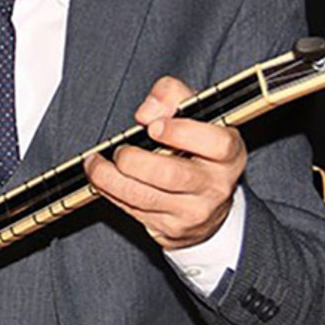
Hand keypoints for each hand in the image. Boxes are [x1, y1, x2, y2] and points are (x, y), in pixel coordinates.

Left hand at [84, 76, 246, 249]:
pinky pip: (133, 210)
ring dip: (109, 178)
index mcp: (229, 153)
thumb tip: (147, 113)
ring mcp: (194, 211)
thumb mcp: (195, 114)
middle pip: (170, 175)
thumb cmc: (198, 148)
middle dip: (134, 160)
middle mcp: (215, 185)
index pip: (215, 144)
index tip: (153, 126)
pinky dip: (111, 192)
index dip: (182, 133)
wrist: (208, 203)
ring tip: (95, 163)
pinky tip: (100, 179)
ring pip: (144, 197)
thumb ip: (172, 96)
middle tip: (120, 150)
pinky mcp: (171, 229)